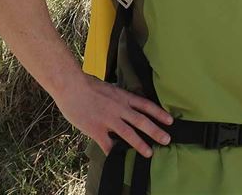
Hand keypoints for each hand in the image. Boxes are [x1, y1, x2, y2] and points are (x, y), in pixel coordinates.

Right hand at [52, 72, 172, 156]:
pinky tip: (116, 157)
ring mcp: (108, 119)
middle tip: (167, 140)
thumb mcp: (109, 88)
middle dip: (156, 131)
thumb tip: (124, 102)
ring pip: (129, 134)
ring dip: (140, 144)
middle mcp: (120, 108)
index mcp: (123, 97)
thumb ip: (118, 97)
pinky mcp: (96, 129)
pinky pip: (107, 143)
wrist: (71, 86)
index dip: (159, 113)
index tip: (170, 120)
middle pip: (142, 121)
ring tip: (149, 153)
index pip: (146, 105)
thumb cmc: (87, 84)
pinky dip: (112, 151)